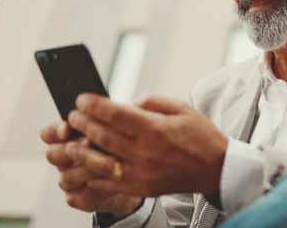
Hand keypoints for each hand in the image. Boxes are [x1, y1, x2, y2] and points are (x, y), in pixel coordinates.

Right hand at [40, 121, 141, 216]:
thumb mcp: (118, 127)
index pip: (48, 133)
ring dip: (86, 168)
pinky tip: (111, 179)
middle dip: (70, 149)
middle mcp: (63, 159)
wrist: (133, 177)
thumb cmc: (122, 145)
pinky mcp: (79, 198)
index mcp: (66, 138)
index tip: (67, 127)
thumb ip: (112, 117)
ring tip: (106, 161)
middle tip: (89, 143)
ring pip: (67, 177)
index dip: (55, 130)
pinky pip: (81, 195)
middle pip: (52, 154)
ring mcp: (69, 180)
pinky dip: (96, 187)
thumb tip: (123, 104)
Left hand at [66, 93, 227, 196]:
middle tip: (72, 116)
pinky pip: (110, 183)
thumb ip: (150, 101)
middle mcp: (146, 152)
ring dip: (82, 151)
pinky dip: (94, 174)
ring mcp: (142, 173)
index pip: (115, 114)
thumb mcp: (180, 108)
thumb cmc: (199, 135)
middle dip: (83, 124)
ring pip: (101, 162)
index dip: (93, 105)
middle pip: (103, 136)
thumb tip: (125, 103)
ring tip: (71, 142)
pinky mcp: (142, 188)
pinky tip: (86, 164)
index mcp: (156, 129)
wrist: (215, 169)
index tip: (81, 99)